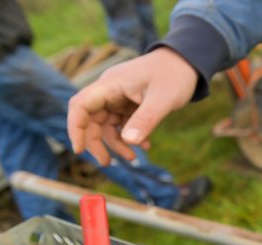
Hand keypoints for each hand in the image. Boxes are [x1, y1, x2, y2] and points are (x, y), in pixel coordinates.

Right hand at [67, 47, 197, 164]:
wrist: (186, 63)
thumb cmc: (174, 76)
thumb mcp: (163, 100)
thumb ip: (146, 120)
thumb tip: (129, 142)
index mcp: (110, 85)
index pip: (80, 105)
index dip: (75, 128)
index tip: (79, 150)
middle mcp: (109, 91)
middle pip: (90, 119)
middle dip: (96, 142)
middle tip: (106, 164)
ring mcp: (118, 97)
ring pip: (106, 124)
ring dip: (116, 143)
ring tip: (134, 159)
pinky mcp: (128, 103)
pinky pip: (121, 124)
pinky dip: (130, 137)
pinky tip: (146, 146)